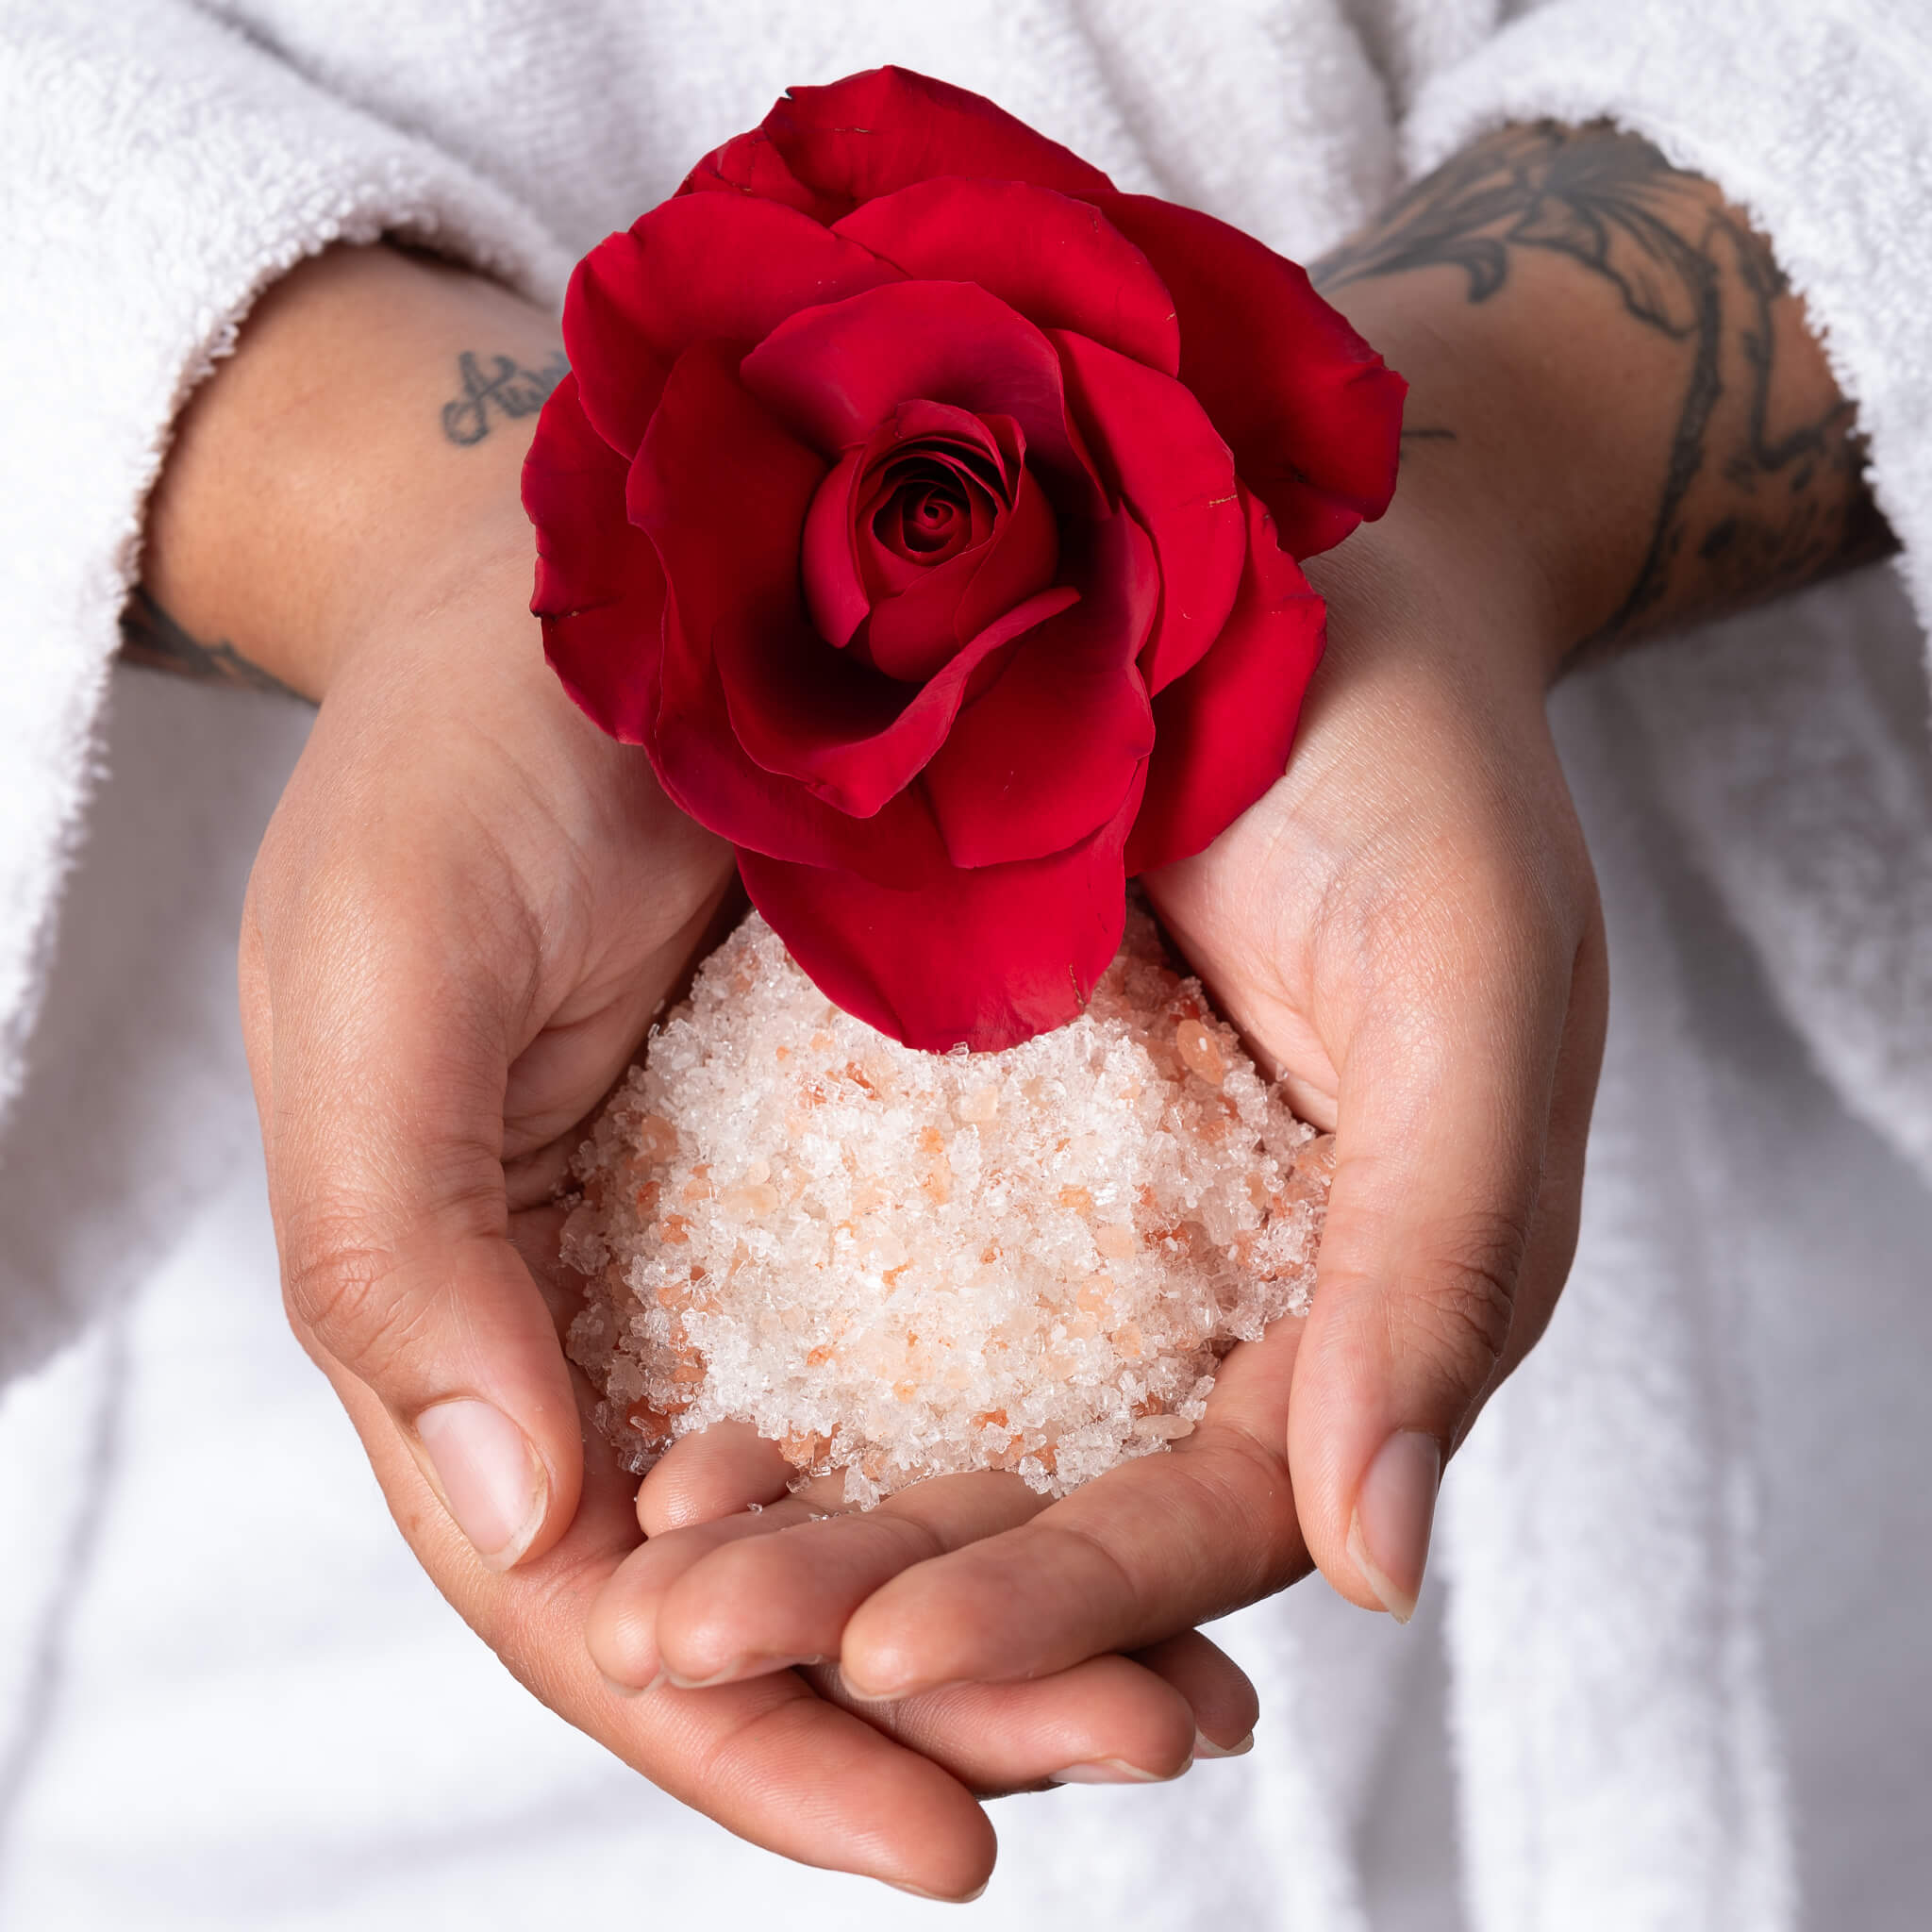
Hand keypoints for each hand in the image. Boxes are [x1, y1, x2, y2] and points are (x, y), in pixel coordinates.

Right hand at [143, 243, 1255, 1898]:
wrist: (619, 570)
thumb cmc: (459, 748)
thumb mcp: (379, 970)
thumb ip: (403, 1244)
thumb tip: (535, 1517)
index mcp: (470, 1319)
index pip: (596, 1601)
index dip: (748, 1738)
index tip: (940, 1836)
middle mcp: (614, 1315)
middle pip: (770, 1586)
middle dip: (940, 1701)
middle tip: (1145, 1751)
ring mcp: (744, 1248)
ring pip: (880, 1493)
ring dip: (1023, 1608)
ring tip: (1188, 1692)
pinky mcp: (859, 1163)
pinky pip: (962, 1343)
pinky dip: (1049, 1440)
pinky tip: (1180, 1488)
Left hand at [584, 491, 1604, 1700]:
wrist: (1264, 555)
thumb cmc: (1405, 744)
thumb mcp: (1468, 973)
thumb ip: (1443, 1252)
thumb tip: (1379, 1563)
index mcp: (1367, 1294)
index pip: (1212, 1511)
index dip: (1064, 1601)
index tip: (888, 1656)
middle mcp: (1221, 1293)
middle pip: (1055, 1507)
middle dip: (883, 1597)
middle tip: (687, 1646)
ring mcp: (1096, 1225)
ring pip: (951, 1432)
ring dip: (810, 1523)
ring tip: (645, 1585)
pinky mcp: (983, 1140)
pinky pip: (876, 1293)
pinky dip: (785, 1374)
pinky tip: (668, 1424)